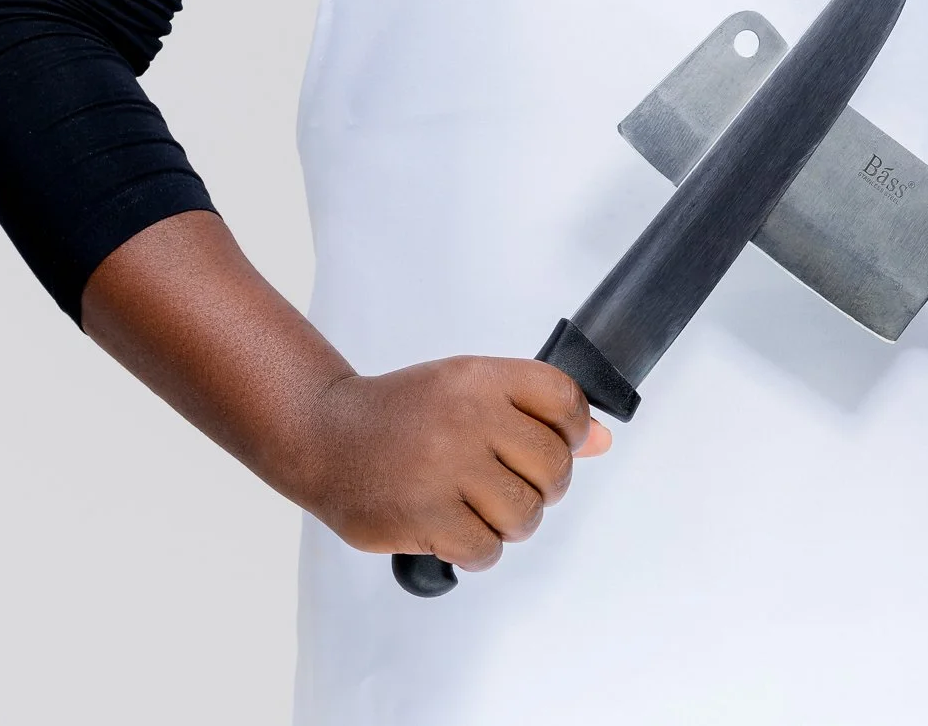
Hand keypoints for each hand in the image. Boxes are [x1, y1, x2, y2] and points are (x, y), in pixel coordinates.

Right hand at [292, 357, 611, 569]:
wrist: (326, 435)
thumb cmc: (402, 413)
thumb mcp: (466, 389)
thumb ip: (533, 411)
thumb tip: (602, 440)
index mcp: (480, 378)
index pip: (564, 399)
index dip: (575, 428)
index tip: (559, 442)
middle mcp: (467, 417)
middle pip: (553, 466)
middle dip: (544, 486)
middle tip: (515, 485)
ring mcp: (445, 467)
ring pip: (525, 515)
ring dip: (511, 523)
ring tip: (483, 509)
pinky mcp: (424, 515)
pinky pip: (486, 549)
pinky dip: (479, 549)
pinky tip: (457, 530)